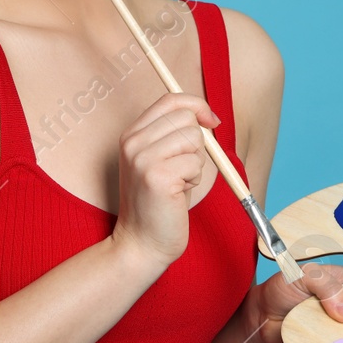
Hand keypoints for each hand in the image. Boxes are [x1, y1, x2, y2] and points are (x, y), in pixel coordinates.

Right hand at [111, 92, 219, 269]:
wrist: (141, 243)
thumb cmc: (159, 204)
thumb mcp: (162, 160)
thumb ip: (176, 134)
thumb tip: (208, 116)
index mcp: (132, 134)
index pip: (170, 100)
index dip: (197, 106)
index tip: (211, 122)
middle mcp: (133, 142)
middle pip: (186, 117)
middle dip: (196, 143)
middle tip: (183, 169)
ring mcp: (142, 158)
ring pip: (194, 139)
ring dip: (196, 163)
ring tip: (179, 182)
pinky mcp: (157, 176)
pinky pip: (196, 163)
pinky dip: (195, 179)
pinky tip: (179, 193)